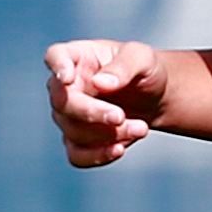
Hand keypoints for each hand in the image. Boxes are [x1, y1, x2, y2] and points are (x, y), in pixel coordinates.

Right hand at [43, 39, 169, 166]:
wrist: (155, 98)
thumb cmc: (145, 70)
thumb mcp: (143, 59)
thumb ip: (124, 67)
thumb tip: (100, 84)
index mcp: (78, 57)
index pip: (55, 56)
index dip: (57, 67)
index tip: (67, 77)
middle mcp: (66, 86)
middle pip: (62, 102)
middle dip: (91, 113)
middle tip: (121, 117)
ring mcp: (69, 115)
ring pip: (73, 131)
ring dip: (108, 134)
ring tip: (141, 128)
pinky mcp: (77, 140)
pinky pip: (76, 155)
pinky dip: (97, 155)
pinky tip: (119, 150)